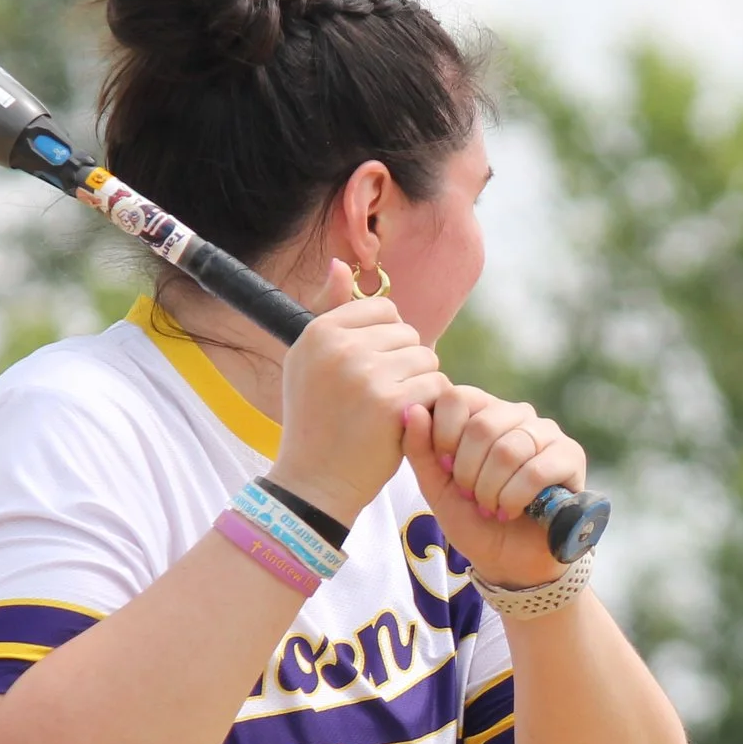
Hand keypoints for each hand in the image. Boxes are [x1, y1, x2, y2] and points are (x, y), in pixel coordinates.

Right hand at [265, 261, 451, 522]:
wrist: (314, 480)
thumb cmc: (316, 420)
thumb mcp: (307, 361)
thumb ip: (328, 310)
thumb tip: (339, 263)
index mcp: (318, 331)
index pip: (383, 309)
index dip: (388, 340)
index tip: (375, 369)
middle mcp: (339, 346)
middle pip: (408, 333)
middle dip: (407, 363)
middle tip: (384, 395)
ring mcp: (365, 373)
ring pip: (426, 358)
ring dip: (421, 384)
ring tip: (395, 408)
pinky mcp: (391, 402)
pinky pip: (435, 385)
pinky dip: (430, 406)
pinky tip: (408, 422)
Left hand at [405, 385, 587, 587]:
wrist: (507, 558)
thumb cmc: (472, 518)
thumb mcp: (435, 486)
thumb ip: (420, 448)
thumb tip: (413, 409)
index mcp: (481, 411)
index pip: (457, 397)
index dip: (444, 437)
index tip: (445, 469)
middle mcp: (515, 414)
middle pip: (482, 426)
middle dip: (468, 472)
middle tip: (471, 496)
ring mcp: (546, 432)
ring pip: (508, 449)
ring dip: (491, 489)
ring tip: (490, 507)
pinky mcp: (570, 456)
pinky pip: (537, 469)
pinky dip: (516, 497)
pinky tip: (511, 511)